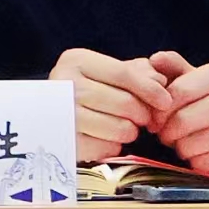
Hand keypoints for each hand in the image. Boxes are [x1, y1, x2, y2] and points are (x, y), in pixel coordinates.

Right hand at [49, 48, 172, 163]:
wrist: (43, 113)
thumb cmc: (83, 89)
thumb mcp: (104, 71)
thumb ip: (135, 71)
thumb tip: (160, 80)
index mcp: (76, 60)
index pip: (124, 73)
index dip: (150, 88)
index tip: (166, 100)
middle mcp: (66, 84)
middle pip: (124, 102)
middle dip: (143, 113)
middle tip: (146, 118)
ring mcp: (63, 114)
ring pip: (119, 128)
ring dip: (131, 131)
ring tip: (127, 127)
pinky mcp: (65, 140)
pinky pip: (107, 148)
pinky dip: (115, 145)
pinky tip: (108, 137)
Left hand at [147, 51, 208, 178]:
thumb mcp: (201, 81)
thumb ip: (176, 68)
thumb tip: (155, 59)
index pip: (178, 91)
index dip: (159, 110)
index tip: (156, 119)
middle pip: (181, 121)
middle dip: (167, 132)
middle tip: (168, 135)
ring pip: (189, 145)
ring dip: (181, 148)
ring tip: (189, 142)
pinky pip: (203, 163)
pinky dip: (197, 162)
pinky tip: (205, 154)